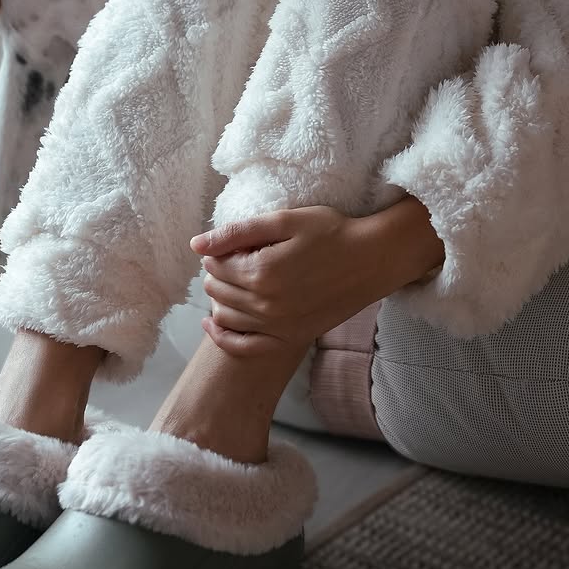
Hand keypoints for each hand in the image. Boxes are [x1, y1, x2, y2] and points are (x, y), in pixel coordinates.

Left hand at [190, 198, 443, 357]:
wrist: (372, 260)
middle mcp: (265, 304)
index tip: (228, 243)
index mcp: (261, 272)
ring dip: (218, 299)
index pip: (216, 264)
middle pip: (218, 291)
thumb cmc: (332, 233)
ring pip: (225, 317)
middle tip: (229, 258)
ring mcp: (277, 326)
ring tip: (230, 282)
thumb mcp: (285, 221)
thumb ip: (238, 232)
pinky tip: (214, 325)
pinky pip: (244, 348)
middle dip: (216, 273)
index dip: (217, 251)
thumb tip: (196, 244)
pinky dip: (224, 338)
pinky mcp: (289, 337)